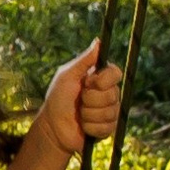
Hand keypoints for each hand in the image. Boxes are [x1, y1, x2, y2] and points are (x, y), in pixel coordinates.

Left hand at [37, 41, 123, 155]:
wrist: (53, 126)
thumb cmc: (58, 98)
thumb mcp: (67, 76)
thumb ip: (84, 60)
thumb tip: (98, 41)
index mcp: (100, 78)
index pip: (116, 73)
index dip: (103, 80)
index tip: (87, 82)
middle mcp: (109, 93)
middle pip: (113, 94)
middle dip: (90, 99)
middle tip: (78, 100)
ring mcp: (110, 111)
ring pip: (109, 112)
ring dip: (88, 114)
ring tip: (79, 113)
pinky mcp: (109, 128)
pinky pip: (107, 127)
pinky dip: (90, 126)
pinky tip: (83, 125)